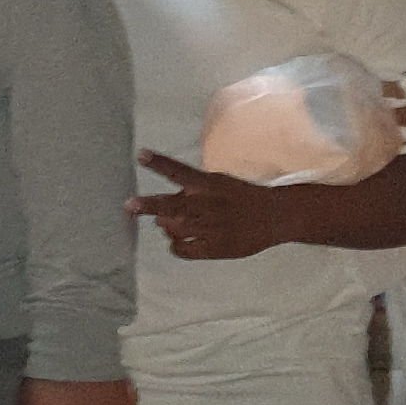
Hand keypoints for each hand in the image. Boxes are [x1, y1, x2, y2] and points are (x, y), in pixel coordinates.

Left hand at [129, 150, 287, 262]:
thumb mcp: (218, 184)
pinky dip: (176, 246)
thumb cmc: (241, 197)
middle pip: (172, 205)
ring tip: (169, 224)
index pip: (180, 171)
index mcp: (209, 185)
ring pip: (173, 229)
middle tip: (129, 205)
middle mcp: (208, 205)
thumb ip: (190, 193)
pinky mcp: (216, 248)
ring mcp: (211, 227)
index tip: (141, 154)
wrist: (276, 216)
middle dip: (149, 205)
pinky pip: (183, 249)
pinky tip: (179, 242)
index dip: (160, 163)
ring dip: (166, 226)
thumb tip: (161, 212)